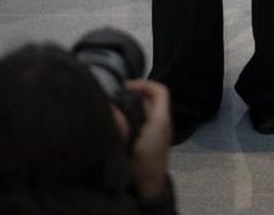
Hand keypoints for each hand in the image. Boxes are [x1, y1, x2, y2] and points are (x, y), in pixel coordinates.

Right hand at [124, 79, 171, 200]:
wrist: (150, 188)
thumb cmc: (143, 164)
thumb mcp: (131, 142)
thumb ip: (121, 123)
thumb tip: (111, 107)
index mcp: (161, 119)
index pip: (160, 91)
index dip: (144, 84)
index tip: (125, 86)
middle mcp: (162, 123)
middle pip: (151, 100)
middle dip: (133, 96)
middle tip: (114, 97)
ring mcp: (157, 133)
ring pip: (145, 112)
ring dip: (131, 108)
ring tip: (112, 109)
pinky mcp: (150, 142)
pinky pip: (142, 123)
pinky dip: (131, 119)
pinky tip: (116, 124)